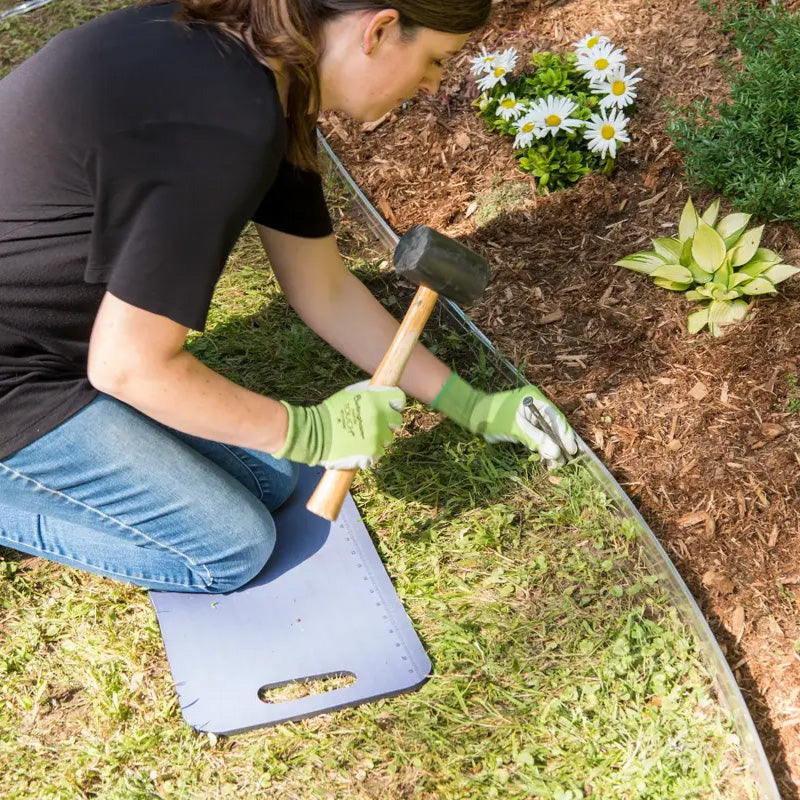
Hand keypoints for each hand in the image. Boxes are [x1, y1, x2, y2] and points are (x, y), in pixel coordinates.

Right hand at [274, 381, 405, 468]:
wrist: (315, 433)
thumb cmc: (331, 411)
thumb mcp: (351, 392)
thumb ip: (370, 390)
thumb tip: (384, 388)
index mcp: (376, 400)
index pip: (399, 399)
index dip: (395, 403)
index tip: (389, 407)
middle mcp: (379, 417)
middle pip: (397, 420)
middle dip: (388, 422)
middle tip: (373, 424)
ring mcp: (377, 436)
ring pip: (388, 438)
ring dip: (379, 438)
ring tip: (364, 436)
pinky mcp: (372, 452)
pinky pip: (379, 452)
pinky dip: (372, 451)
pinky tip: (359, 447)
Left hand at [432, 373, 577, 468]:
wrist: (473, 415)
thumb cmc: (493, 417)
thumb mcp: (515, 428)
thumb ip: (536, 439)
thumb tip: (556, 452)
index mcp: (534, 399)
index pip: (555, 417)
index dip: (565, 434)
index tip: (571, 450)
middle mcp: (535, 405)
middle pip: (553, 425)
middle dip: (559, 443)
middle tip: (565, 459)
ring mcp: (530, 415)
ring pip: (546, 433)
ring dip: (550, 447)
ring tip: (555, 463)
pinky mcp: (524, 425)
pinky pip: (537, 436)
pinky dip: (541, 447)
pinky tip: (545, 458)